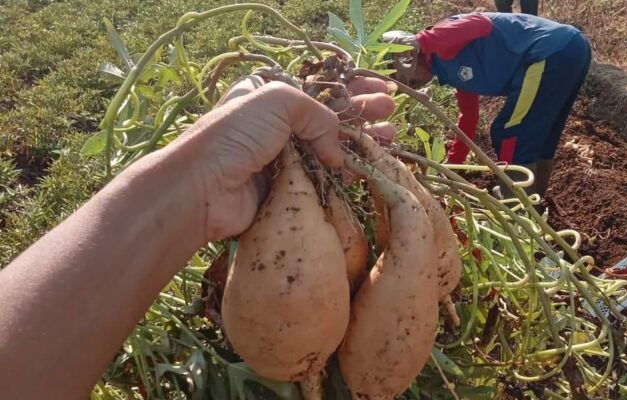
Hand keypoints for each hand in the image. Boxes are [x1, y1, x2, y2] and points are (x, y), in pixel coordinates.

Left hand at [170, 75, 396, 240]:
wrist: (205, 189)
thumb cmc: (236, 135)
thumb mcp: (278, 101)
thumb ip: (318, 113)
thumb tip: (336, 149)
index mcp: (270, 96)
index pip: (319, 87)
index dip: (352, 86)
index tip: (381, 86)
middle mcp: (277, 125)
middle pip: (329, 116)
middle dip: (362, 112)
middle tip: (390, 111)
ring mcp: (283, 158)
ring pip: (331, 147)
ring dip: (361, 141)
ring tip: (390, 136)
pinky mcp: (288, 188)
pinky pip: (325, 176)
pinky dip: (347, 170)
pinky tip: (368, 164)